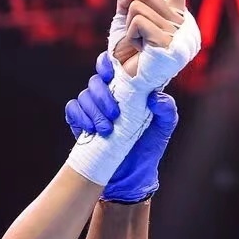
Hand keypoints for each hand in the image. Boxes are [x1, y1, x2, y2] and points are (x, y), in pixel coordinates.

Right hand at [66, 52, 178, 202]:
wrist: (129, 175)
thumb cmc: (148, 148)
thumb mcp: (164, 128)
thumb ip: (166, 109)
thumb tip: (154, 96)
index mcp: (129, 89)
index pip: (115, 65)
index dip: (109, 63)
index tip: (112, 73)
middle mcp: (109, 95)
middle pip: (96, 81)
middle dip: (103, 96)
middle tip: (114, 115)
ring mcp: (93, 108)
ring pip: (84, 96)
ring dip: (93, 111)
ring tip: (105, 129)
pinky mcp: (80, 122)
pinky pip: (72, 110)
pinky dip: (79, 117)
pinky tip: (90, 130)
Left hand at [109, 0, 197, 77]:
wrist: (127, 81)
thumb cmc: (126, 56)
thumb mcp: (122, 23)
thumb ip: (127, 3)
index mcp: (173, 12)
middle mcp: (181, 20)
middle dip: (131, 12)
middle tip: (135, 37)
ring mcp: (178, 32)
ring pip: (138, 9)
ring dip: (129, 28)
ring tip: (137, 46)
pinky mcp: (170, 44)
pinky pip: (138, 23)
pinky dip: (130, 36)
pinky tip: (139, 50)